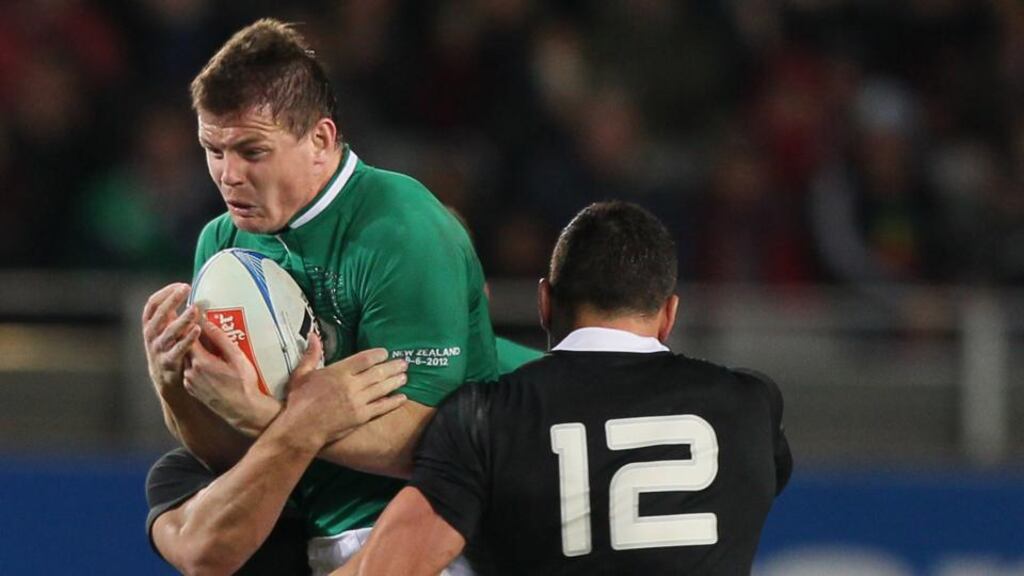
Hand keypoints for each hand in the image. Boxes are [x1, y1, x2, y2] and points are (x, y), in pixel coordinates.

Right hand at [143, 283, 200, 394]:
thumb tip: (192, 294)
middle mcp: (151, 336)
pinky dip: (187, 340)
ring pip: (168, 332)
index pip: (153, 304)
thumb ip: (174, 315)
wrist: (166, 381)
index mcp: (151, 325)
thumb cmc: (172, 348)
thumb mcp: (168, 330)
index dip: (165, 293)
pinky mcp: (168, 362)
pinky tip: (198, 329)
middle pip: (159, 314)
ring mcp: (158, 350)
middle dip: (172, 300)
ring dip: (182, 320)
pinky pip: (178, 350)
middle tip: (186, 289)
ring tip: (194, 309)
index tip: (181, 285)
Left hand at [184, 313, 274, 434]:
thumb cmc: (244, 384)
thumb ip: (220, 339)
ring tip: (202, 341)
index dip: (189, 322)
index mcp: (201, 362)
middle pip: (184, 347)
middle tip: (196, 323)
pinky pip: (188, 370)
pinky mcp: (191, 389)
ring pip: (186, 358)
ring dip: (191, 349)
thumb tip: (207, 322)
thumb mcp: (237, 358)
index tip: (193, 312)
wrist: (242, 411)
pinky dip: (193, 362)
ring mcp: (189, 381)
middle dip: (189, 334)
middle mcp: (191, 372)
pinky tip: (204, 360)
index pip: (187, 336)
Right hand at [283, 344, 408, 446]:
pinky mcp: (361, 417)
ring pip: (382, 388)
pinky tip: (402, 398)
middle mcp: (351, 385)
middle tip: (404, 363)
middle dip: (392, 367)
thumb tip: (313, 335)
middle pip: (377, 372)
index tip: (385, 353)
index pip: (364, 359)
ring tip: (405, 376)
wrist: (300, 430)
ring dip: (395, 381)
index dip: (378, 355)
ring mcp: (358, 402)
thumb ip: (311, 354)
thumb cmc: (298, 402)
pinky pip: (381, 407)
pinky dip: (393, 402)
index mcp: (338, 372)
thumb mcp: (301, 374)